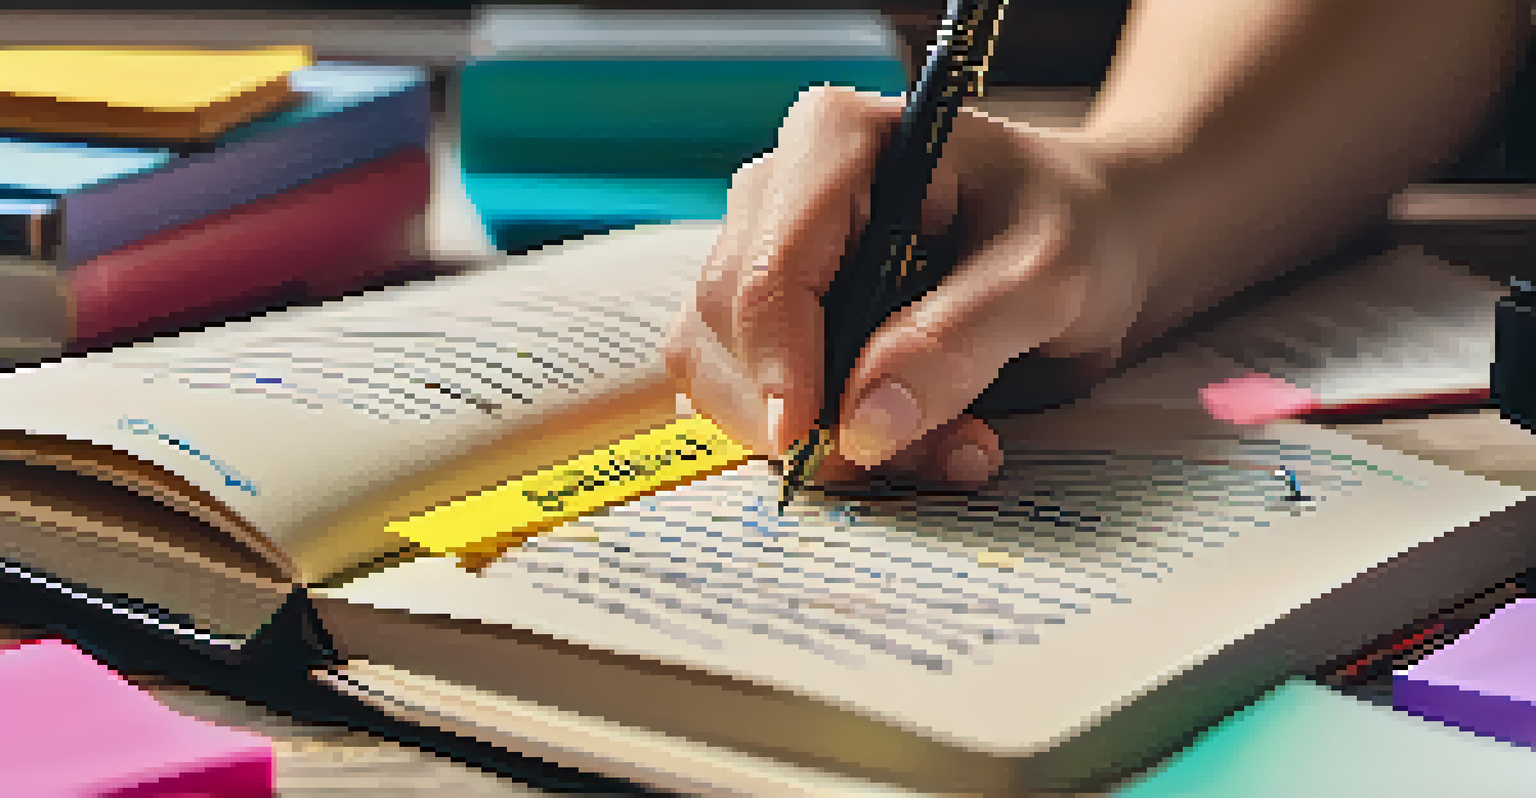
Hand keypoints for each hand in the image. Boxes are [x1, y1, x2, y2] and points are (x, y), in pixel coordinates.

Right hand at [666, 86, 1151, 485]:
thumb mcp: (1047, 278)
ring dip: (813, 437)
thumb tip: (862, 425)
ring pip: (721, 369)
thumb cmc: (1075, 229)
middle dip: (810, 412)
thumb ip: (955, 343)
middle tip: (928, 452)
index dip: (784, 367)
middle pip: (728, 324)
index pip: (770, 269)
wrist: (1087, 239)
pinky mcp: (769, 317)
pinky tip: (907, 439)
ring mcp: (761, 254)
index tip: (823, 443)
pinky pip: (748, 396)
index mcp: (835, 141)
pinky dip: (817, 440)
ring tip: (936, 446)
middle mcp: (777, 190)